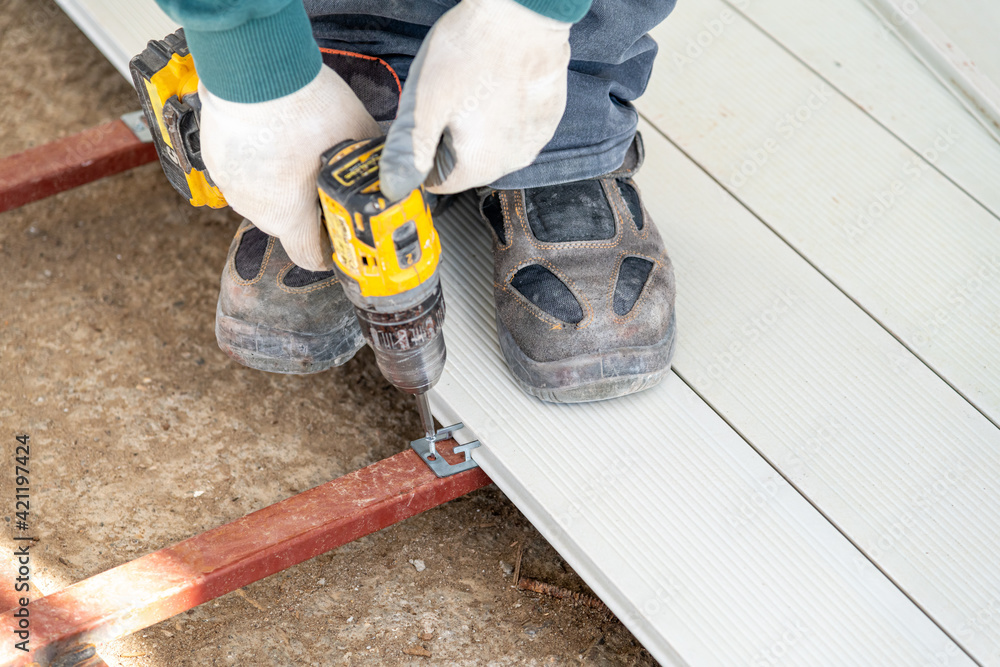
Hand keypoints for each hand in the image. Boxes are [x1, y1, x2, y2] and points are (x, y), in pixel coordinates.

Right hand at [199, 65, 380, 270]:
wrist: (253, 67)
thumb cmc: (304, 106)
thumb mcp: (357, 135)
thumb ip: (371, 162)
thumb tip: (389, 166)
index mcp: (289, 217)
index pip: (309, 256)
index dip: (330, 248)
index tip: (340, 232)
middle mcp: (255, 208)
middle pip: (288, 222)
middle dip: (309, 205)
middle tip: (326, 176)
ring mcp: (230, 183)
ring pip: (265, 193)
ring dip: (284, 180)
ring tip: (300, 147)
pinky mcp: (215, 157)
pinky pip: (245, 168)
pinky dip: (261, 158)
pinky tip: (276, 133)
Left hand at [380, 0, 571, 200]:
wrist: (522, 12)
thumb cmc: (472, 50)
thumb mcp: (424, 103)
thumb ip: (408, 152)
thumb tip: (394, 187)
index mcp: (480, 165)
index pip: (437, 182)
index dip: (422, 153)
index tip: (423, 122)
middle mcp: (513, 161)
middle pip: (466, 164)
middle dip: (450, 138)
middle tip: (447, 97)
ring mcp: (535, 139)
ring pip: (491, 145)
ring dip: (477, 124)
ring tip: (473, 86)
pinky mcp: (547, 118)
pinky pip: (515, 126)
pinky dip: (503, 111)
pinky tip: (496, 83)